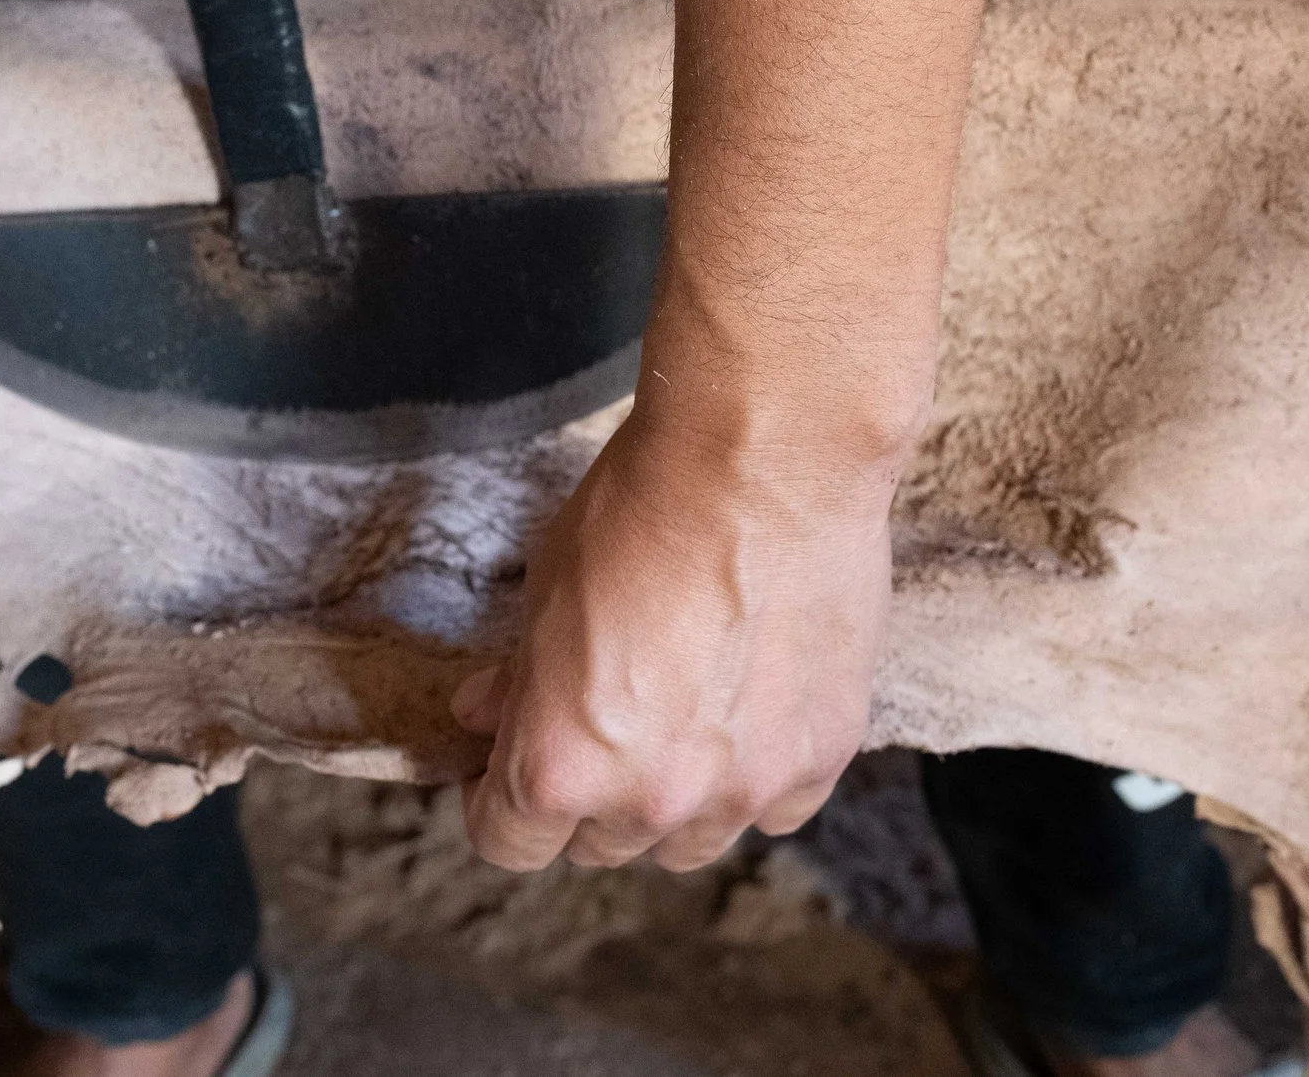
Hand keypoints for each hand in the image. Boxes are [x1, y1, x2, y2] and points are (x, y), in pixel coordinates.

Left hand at [452, 381, 902, 872]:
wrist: (766, 461)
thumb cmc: (638, 512)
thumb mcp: (542, 591)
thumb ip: (518, 678)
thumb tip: (487, 714)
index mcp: (558, 766)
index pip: (508, 842)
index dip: (495, 803)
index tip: (504, 767)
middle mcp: (651, 801)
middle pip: (598, 847)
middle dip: (583, 798)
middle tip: (596, 724)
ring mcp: (745, 789)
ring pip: (689, 842)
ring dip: (671, 799)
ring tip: (677, 716)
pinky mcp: (821, 759)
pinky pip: (774, 807)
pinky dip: (754, 775)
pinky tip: (749, 708)